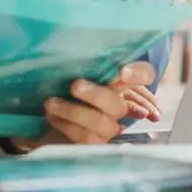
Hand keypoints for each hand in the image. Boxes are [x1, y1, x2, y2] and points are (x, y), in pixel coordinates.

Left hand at [10, 62, 157, 151]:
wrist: (48, 117)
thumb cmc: (65, 85)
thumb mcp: (76, 70)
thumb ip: (88, 63)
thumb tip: (82, 47)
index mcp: (120, 83)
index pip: (144, 75)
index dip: (138, 75)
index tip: (121, 72)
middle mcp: (119, 105)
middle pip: (118, 103)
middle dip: (96, 95)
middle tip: (74, 85)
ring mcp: (108, 127)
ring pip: (99, 123)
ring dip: (73, 111)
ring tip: (50, 103)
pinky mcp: (94, 144)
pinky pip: (83, 137)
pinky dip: (65, 125)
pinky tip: (51, 116)